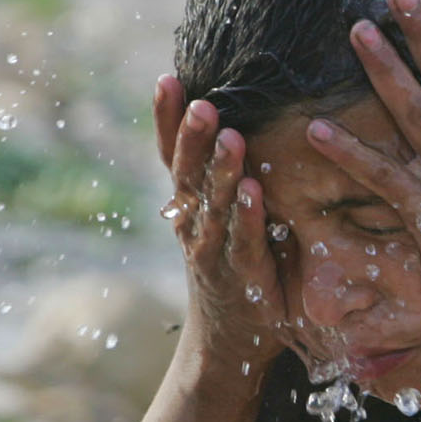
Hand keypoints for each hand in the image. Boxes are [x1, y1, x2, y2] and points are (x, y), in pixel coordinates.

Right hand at [153, 75, 292, 368]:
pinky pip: (244, 241)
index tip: (166, 79)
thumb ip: (230, 176)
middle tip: (201, 101)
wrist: (231, 342)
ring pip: (214, 205)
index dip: (166, 120)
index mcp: (189, 202)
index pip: (172, 154)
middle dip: (191, 136)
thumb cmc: (234, 265)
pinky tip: (254, 191)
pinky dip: (248, 217)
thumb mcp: (224, 218)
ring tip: (232, 135)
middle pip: (187, 172)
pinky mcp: (242, 276)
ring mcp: (213, 251)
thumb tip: (244, 118)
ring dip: (222, 170)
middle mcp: (193, 222)